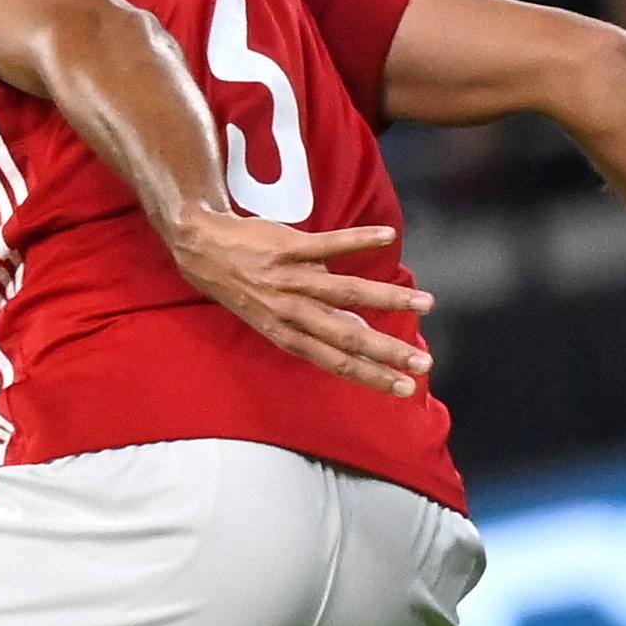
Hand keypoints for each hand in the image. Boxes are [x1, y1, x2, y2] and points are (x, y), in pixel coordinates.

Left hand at [163, 212, 434, 396]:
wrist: (200, 247)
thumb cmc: (244, 285)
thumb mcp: (274, 317)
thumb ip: (318, 324)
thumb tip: (363, 333)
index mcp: (287, 334)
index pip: (337, 362)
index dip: (372, 377)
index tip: (406, 389)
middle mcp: (290, 311)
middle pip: (346, 337)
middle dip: (386, 352)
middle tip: (423, 364)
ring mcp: (289, 279)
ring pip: (344, 293)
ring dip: (387, 299)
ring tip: (425, 303)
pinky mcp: (288, 247)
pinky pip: (329, 244)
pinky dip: (359, 239)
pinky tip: (388, 236)